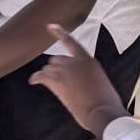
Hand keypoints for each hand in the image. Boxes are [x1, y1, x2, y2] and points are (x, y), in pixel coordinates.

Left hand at [29, 24, 127, 139]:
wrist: (103, 112)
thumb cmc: (106, 103)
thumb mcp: (102, 82)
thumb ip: (90, 76)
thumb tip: (83, 83)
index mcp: (89, 60)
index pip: (72, 42)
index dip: (60, 33)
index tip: (51, 26)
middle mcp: (76, 61)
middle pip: (57, 59)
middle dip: (56, 69)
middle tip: (61, 83)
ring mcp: (66, 70)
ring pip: (49, 68)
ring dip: (49, 76)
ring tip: (55, 87)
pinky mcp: (58, 81)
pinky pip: (41, 76)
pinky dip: (36, 78)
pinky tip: (33, 81)